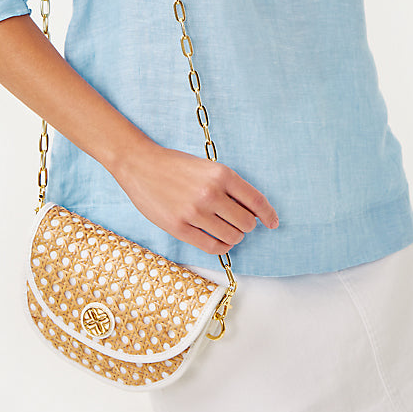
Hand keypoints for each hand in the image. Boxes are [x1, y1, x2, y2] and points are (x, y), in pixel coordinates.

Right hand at [113, 143, 278, 255]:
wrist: (140, 164)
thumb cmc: (175, 165)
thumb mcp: (208, 167)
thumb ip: (230, 186)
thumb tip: (254, 212)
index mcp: (221, 174)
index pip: (256, 201)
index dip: (268, 214)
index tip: (273, 222)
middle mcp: (210, 193)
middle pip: (246, 223)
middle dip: (246, 225)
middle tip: (237, 222)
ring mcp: (194, 212)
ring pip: (232, 237)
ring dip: (233, 236)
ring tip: (225, 229)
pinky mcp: (179, 227)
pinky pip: (212, 246)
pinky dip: (221, 246)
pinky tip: (217, 239)